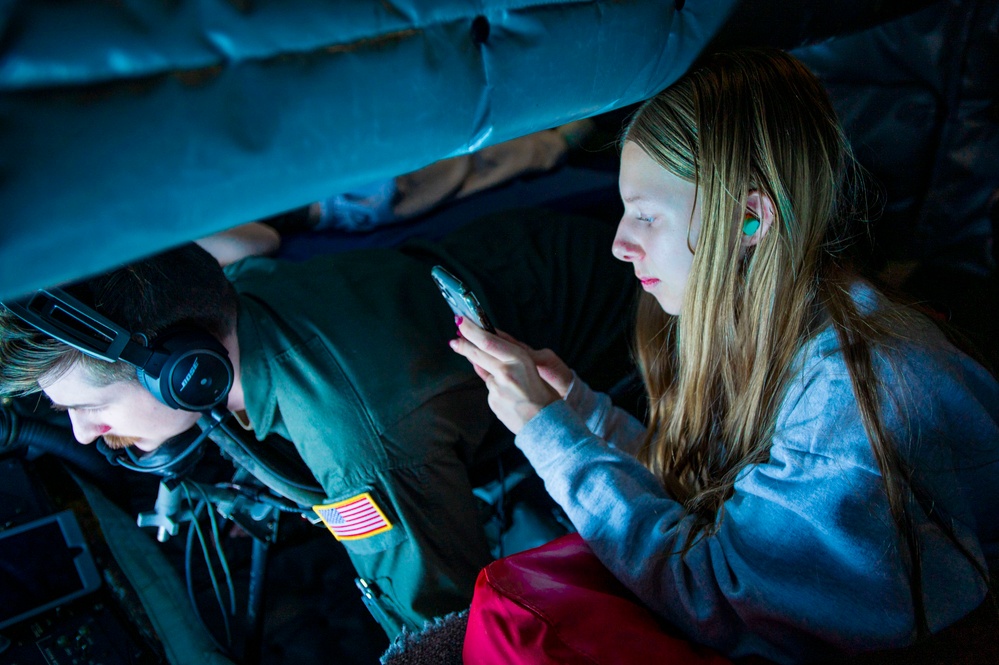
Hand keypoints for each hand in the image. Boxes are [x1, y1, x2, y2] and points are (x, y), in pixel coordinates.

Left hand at [449, 318, 566, 433]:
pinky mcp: (493, 402)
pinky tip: (513, 400)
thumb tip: (484, 355)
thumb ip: (509, 361)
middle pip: (478, 354)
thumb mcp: (532, 370)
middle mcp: (506, 371)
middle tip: (454, 339)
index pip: (488, 341)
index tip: (460, 321)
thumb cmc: (544, 395)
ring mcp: (497, 388)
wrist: (548, 424)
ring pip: (488, 375)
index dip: (472, 330)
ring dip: (495, 377)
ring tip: (517, 390)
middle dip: (464, 345)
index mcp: (520, 359)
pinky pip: (492, 391)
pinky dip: (500, 392)